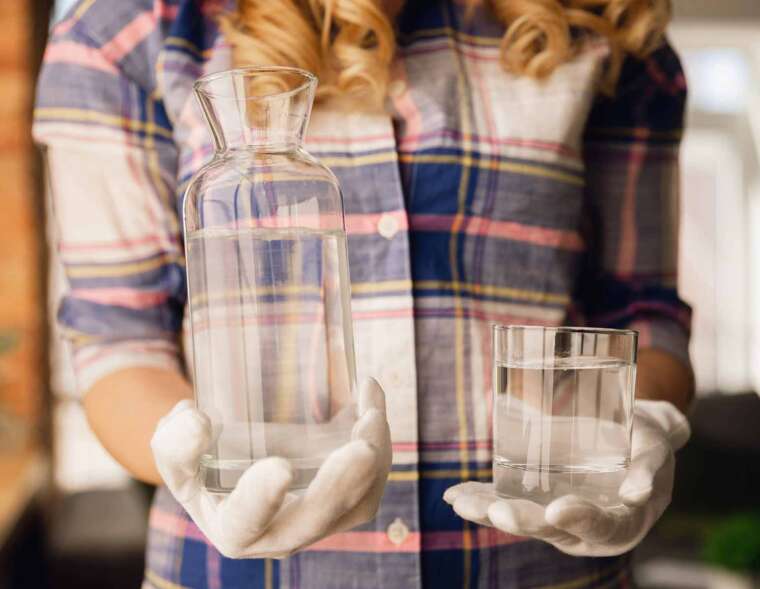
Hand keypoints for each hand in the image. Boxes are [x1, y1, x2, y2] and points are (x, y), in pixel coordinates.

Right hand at [151, 378, 391, 558]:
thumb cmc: (202, 460)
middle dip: (344, 483)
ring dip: (374, 460)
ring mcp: (318, 521)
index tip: (279, 466)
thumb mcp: (175, 452)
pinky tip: (370, 398)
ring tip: (372, 410)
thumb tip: (197, 421)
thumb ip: (174, 442)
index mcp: (235, 528)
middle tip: (361, 444)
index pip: (247, 522)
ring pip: (358, 503)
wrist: (234, 462)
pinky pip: (371, 483)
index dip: (263, 499)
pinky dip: (379, 442)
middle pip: (319, 518)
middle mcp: (280, 534)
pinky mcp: (343, 501)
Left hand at [443, 400, 689, 556]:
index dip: (579, 520)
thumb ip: (647, 468)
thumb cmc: (647, 443)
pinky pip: (507, 504)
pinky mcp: (537, 502)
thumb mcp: (655, 449)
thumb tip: (636, 493)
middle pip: (551, 528)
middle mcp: (584, 529)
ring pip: (521, 518)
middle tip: (496, 511)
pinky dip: (481, 499)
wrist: (631, 438)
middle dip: (521, 520)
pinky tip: (454, 496)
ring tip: (460, 502)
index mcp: (620, 523)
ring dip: (488, 511)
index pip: (599, 527)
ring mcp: (557, 517)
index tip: (556, 510)